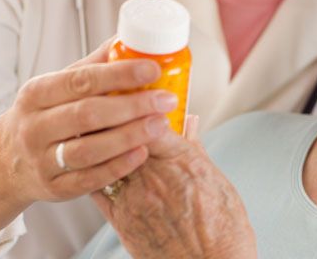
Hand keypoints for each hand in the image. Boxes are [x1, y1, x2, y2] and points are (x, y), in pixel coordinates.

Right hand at [0, 39, 177, 205]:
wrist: (6, 160)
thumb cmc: (45, 113)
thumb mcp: (58, 85)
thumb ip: (94, 65)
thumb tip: (129, 38)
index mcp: (37, 93)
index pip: (81, 80)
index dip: (119, 74)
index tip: (153, 69)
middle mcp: (35, 127)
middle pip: (87, 114)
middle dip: (132, 106)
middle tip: (166, 100)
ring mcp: (41, 160)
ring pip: (88, 150)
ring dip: (129, 137)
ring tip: (160, 125)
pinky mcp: (53, 188)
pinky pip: (88, 180)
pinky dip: (117, 167)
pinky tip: (142, 153)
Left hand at [92, 116, 256, 258]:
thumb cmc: (223, 226)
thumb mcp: (215, 178)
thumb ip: (195, 147)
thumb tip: (190, 123)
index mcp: (180, 159)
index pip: (147, 117)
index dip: (136, 102)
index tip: (132, 91)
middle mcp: (153, 174)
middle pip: (120, 133)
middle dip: (111, 115)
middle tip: (104, 100)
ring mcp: (134, 198)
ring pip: (104, 157)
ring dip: (98, 140)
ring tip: (93, 127)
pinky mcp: (121, 221)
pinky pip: (96, 189)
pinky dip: (94, 172)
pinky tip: (93, 164)